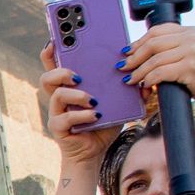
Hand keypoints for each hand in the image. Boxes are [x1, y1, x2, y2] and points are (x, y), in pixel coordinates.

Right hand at [39, 43, 126, 164]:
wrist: (94, 152)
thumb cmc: (102, 125)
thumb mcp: (117, 105)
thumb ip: (129, 93)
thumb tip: (147, 84)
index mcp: (70, 87)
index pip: (55, 65)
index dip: (51, 52)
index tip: (55, 41)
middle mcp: (59, 97)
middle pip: (46, 77)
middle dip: (60, 71)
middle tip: (77, 75)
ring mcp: (57, 113)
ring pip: (55, 94)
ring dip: (74, 94)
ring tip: (92, 99)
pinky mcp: (59, 128)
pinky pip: (65, 118)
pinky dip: (82, 115)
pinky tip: (95, 116)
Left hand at [124, 22, 194, 110]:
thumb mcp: (193, 53)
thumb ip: (174, 48)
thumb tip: (140, 54)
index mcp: (191, 31)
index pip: (157, 31)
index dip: (138, 42)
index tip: (127, 52)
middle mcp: (192, 38)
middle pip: (152, 44)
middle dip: (134, 57)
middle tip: (123, 67)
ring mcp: (193, 52)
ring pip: (155, 59)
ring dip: (139, 71)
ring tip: (130, 80)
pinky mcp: (191, 67)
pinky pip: (161, 72)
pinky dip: (149, 80)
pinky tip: (144, 86)